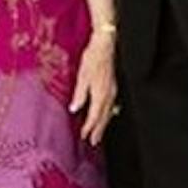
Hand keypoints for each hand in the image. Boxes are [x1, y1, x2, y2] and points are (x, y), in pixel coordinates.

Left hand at [68, 30, 119, 145]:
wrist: (106, 45)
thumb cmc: (93, 58)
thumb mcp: (82, 76)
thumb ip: (79, 94)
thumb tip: (74, 108)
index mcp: (100, 94)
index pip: (94, 116)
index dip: (89, 127)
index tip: (84, 136)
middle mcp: (108, 95)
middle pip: (103, 117)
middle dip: (98, 130)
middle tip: (94, 142)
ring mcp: (113, 91)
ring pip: (109, 112)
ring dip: (103, 124)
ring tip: (99, 133)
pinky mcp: (113, 86)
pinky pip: (111, 105)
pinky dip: (108, 114)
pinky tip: (108, 114)